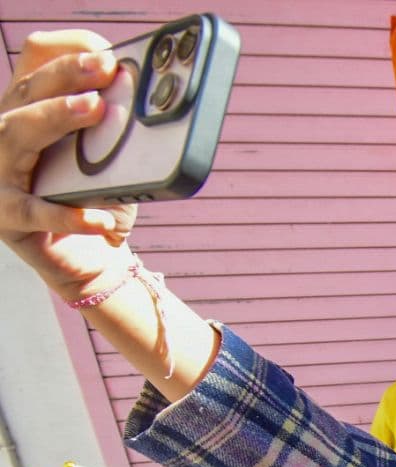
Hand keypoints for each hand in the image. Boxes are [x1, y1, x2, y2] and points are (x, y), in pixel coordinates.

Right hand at [0, 30, 137, 298]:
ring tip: (93, 109)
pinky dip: (67, 214)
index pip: (36, 69)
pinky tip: (101, 218)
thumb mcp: (116, 161)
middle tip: (103, 70)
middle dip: (65, 76)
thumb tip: (155, 104)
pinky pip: (33, 211)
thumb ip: (124, 133)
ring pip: (15, 136)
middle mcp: (5, 134)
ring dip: (54, 117)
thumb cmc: (99, 200)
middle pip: (26, 93)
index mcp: (29, 112)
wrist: (90, 257)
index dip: (65, 56)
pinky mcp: (6, 216)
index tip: (104, 54)